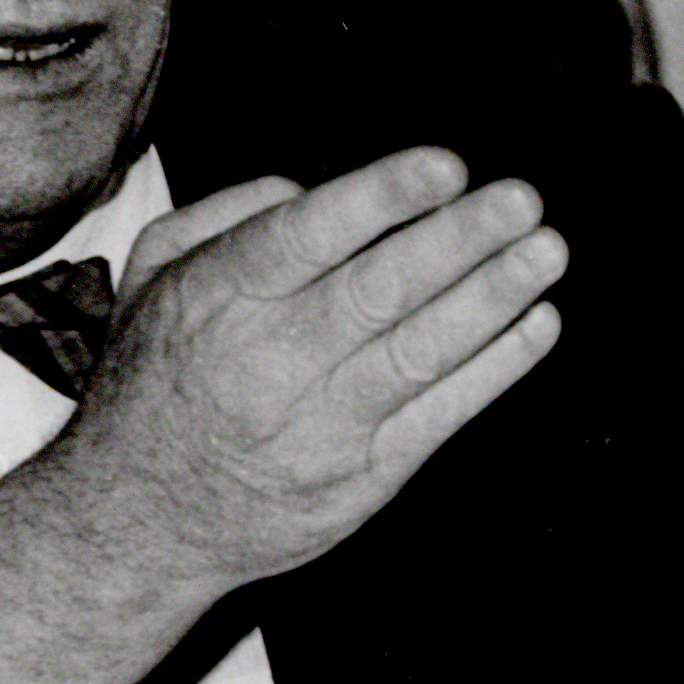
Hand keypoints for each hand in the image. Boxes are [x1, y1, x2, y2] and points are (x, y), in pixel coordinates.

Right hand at [53, 146, 566, 590]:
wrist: (138, 517)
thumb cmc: (150, 378)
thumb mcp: (150, 276)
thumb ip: (223, 215)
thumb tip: (311, 189)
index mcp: (215, 300)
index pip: (304, 238)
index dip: (378, 199)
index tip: (443, 166)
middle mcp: (267, 361)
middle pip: (376, 292)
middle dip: (457, 240)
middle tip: (519, 198)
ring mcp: (320, 426)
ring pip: (418, 352)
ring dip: (491, 298)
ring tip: (545, 251)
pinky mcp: (361, 479)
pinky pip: (439, 418)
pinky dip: (494, 370)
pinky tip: (533, 324)